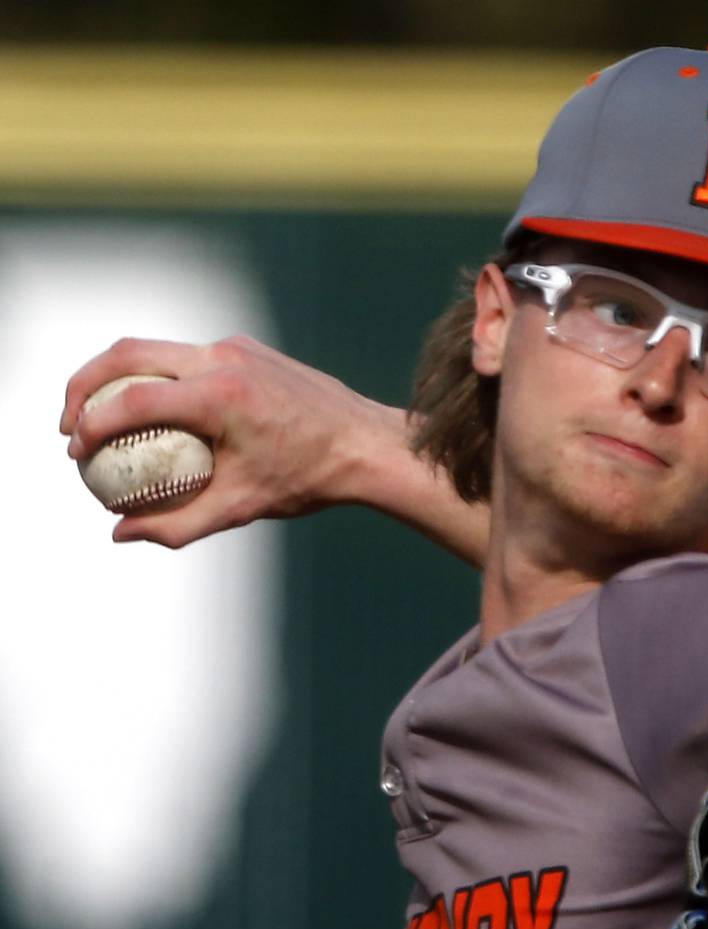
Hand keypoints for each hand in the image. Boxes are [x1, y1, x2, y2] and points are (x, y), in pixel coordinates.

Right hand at [62, 334, 405, 547]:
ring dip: (117, 377)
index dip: (91, 424)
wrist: (369, 446)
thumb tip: (119, 533)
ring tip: (100, 418)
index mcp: (222, 394)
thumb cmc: (311, 480)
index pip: (133, 399)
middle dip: (83, 385)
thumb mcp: (243, 508)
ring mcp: (237, 347)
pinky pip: (187, 357)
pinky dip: (158, 378)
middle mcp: (225, 358)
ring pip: (155, 349)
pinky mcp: (247, 348)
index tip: (75, 453)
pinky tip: (153, 415)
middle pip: (127, 354)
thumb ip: (177, 524)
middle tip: (68, 426)